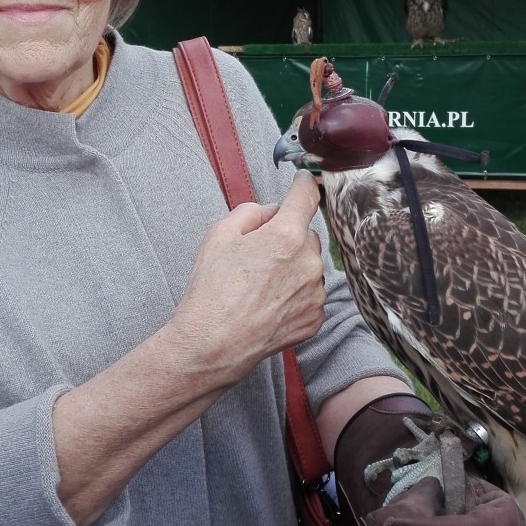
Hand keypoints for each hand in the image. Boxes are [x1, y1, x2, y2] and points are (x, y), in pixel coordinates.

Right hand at [173, 171, 325, 383]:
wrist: (211, 345)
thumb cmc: (211, 291)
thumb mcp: (218, 234)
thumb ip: (250, 212)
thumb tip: (271, 211)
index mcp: (287, 235)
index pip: (307, 196)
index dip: (303, 184)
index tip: (303, 180)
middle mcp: (309, 262)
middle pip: (307, 235)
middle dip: (288, 238)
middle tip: (257, 256)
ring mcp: (315, 293)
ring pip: (310, 267)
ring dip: (293, 268)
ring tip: (259, 287)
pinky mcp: (315, 318)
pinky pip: (309, 295)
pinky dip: (294, 296)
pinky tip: (268, 304)